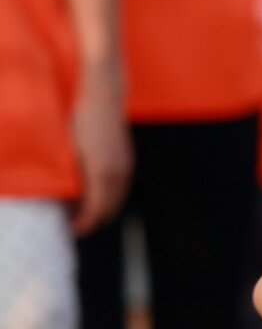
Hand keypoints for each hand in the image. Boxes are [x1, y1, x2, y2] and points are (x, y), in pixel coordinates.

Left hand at [70, 60, 131, 234]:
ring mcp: (126, 167)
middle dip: (94, 221)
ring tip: (84, 212)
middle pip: (110, 210)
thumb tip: (67, 200)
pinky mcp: (128, 161)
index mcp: (102, 174)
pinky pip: (121, 188)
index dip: (84, 224)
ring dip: (103, 210)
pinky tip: (96, 194)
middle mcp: (119, 173)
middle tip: (75, 225)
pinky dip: (110, 198)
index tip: (71, 230)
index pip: (95, 211)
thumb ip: (72, 180)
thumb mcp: (69, 152)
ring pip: (118, 200)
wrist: (103, 98)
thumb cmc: (81, 122)